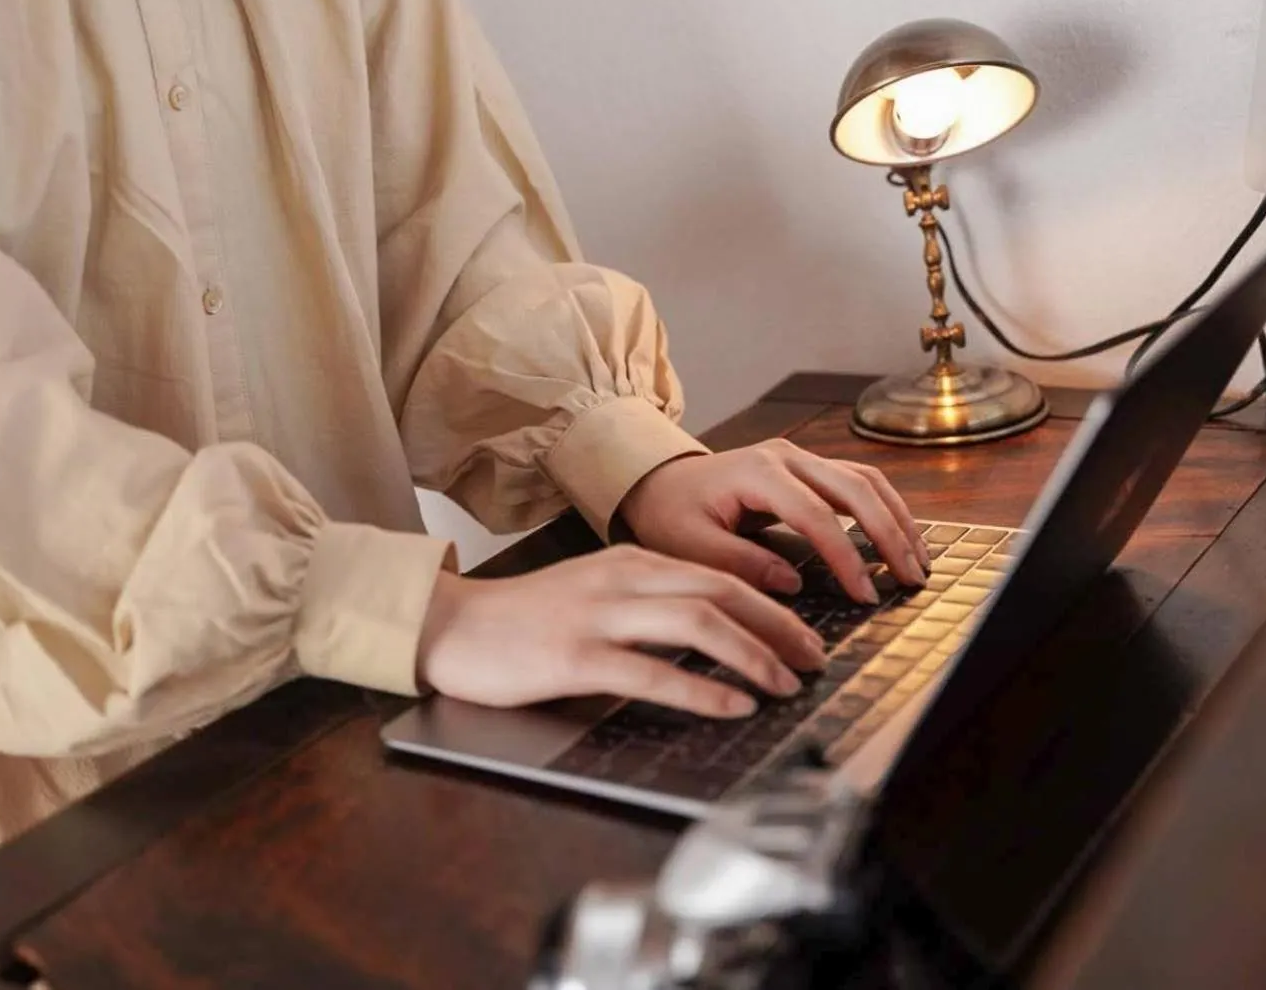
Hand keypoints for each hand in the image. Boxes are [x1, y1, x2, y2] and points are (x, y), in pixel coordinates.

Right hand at [415, 546, 826, 717]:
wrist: (450, 626)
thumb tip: (710, 628)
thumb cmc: (521, 619)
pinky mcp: (575, 657)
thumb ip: (645, 601)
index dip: (773, 604)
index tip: (806, 633)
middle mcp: (621, 579)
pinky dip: (702, 688)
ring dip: (754, 655)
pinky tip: (732, 704)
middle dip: (780, 627)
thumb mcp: (593, 591)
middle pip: (722, 591)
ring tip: (787, 684)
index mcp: (629, 561)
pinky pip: (653, 672)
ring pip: (698, 623)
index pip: (721, 573)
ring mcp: (598, 616)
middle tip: (815, 659)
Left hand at [617, 440, 927, 602]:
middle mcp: (785, 456)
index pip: (817, 515)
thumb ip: (737, 563)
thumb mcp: (687, 546)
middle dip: (890, 534)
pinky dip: (884, 509)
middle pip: (856, 488)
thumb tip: (791, 584)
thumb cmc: (668, 514)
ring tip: (918, 562)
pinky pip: (857, 482)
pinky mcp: (805, 467)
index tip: (867, 594)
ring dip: (897, 519)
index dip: (847, 557)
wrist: (655, 481)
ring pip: (866, 480)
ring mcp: (798, 458)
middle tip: (911, 579)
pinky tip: (899, 539)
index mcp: (757, 472)